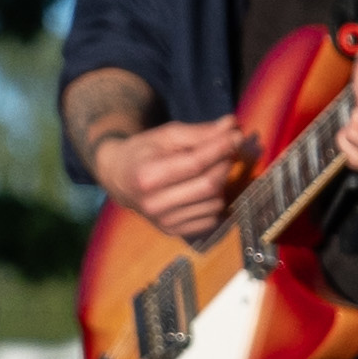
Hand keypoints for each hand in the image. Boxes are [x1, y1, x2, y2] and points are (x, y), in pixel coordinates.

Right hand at [87, 115, 251, 239]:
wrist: (120, 179)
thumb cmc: (144, 152)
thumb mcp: (167, 135)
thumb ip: (200, 132)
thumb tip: (232, 126)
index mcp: (148, 176)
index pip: (195, 163)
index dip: (221, 148)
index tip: (236, 135)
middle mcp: (154, 204)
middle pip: (208, 185)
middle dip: (225, 164)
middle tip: (229, 149)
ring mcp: (164, 222)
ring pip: (214, 203)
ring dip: (221, 182)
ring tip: (213, 167)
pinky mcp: (174, 232)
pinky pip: (211, 219)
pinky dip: (215, 201)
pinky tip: (205, 188)